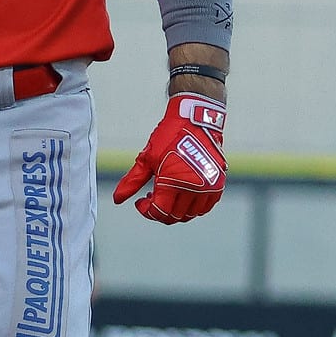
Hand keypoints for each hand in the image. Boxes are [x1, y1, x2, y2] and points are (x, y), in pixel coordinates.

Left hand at [112, 91, 226, 223]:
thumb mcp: (146, 158)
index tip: (140, 202)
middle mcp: (193, 188)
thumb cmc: (168, 137)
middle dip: (160, 212)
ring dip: (176, 211)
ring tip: (167, 197)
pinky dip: (193, 208)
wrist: (195, 120)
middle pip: (174, 216)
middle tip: (152, 199)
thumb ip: (132, 181)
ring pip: (190, 214)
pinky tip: (182, 196)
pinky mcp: (217, 184)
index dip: (146, 211)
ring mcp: (208, 187)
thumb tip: (117, 199)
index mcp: (173, 182)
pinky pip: (205, 207)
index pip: (159, 211)